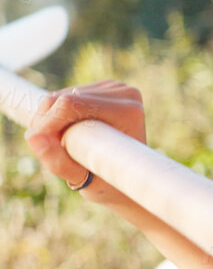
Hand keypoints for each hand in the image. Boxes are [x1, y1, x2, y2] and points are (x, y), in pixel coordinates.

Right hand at [24, 81, 145, 209]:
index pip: (70, 104)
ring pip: (58, 96)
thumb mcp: (80, 178)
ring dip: (50, 121)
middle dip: (46, 123)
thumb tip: (31, 136)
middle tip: (54, 148)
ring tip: (65, 143)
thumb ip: (56, 160)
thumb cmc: (106, 181)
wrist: (126, 174)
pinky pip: (62, 95)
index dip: (46, 123)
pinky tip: (70, 131)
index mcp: (126, 111)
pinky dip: (56, 115)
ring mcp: (114, 87)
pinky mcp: (102, 87)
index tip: (39, 144)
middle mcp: (123, 93)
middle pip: (61, 98)